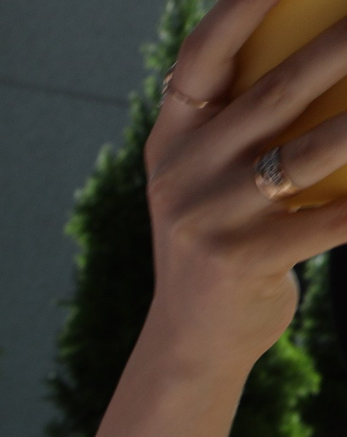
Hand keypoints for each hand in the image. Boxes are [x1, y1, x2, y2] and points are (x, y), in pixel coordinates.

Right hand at [141, 0, 346, 370]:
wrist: (192, 339)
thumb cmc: (225, 237)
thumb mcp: (211, 178)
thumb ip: (241, 124)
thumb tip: (326, 53)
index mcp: (171, 141)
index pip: (202, 57)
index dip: (241, 7)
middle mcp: (180, 174)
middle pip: (272, 96)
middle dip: (337, 48)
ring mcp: (206, 219)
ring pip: (307, 155)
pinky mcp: (241, 261)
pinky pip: (330, 220)